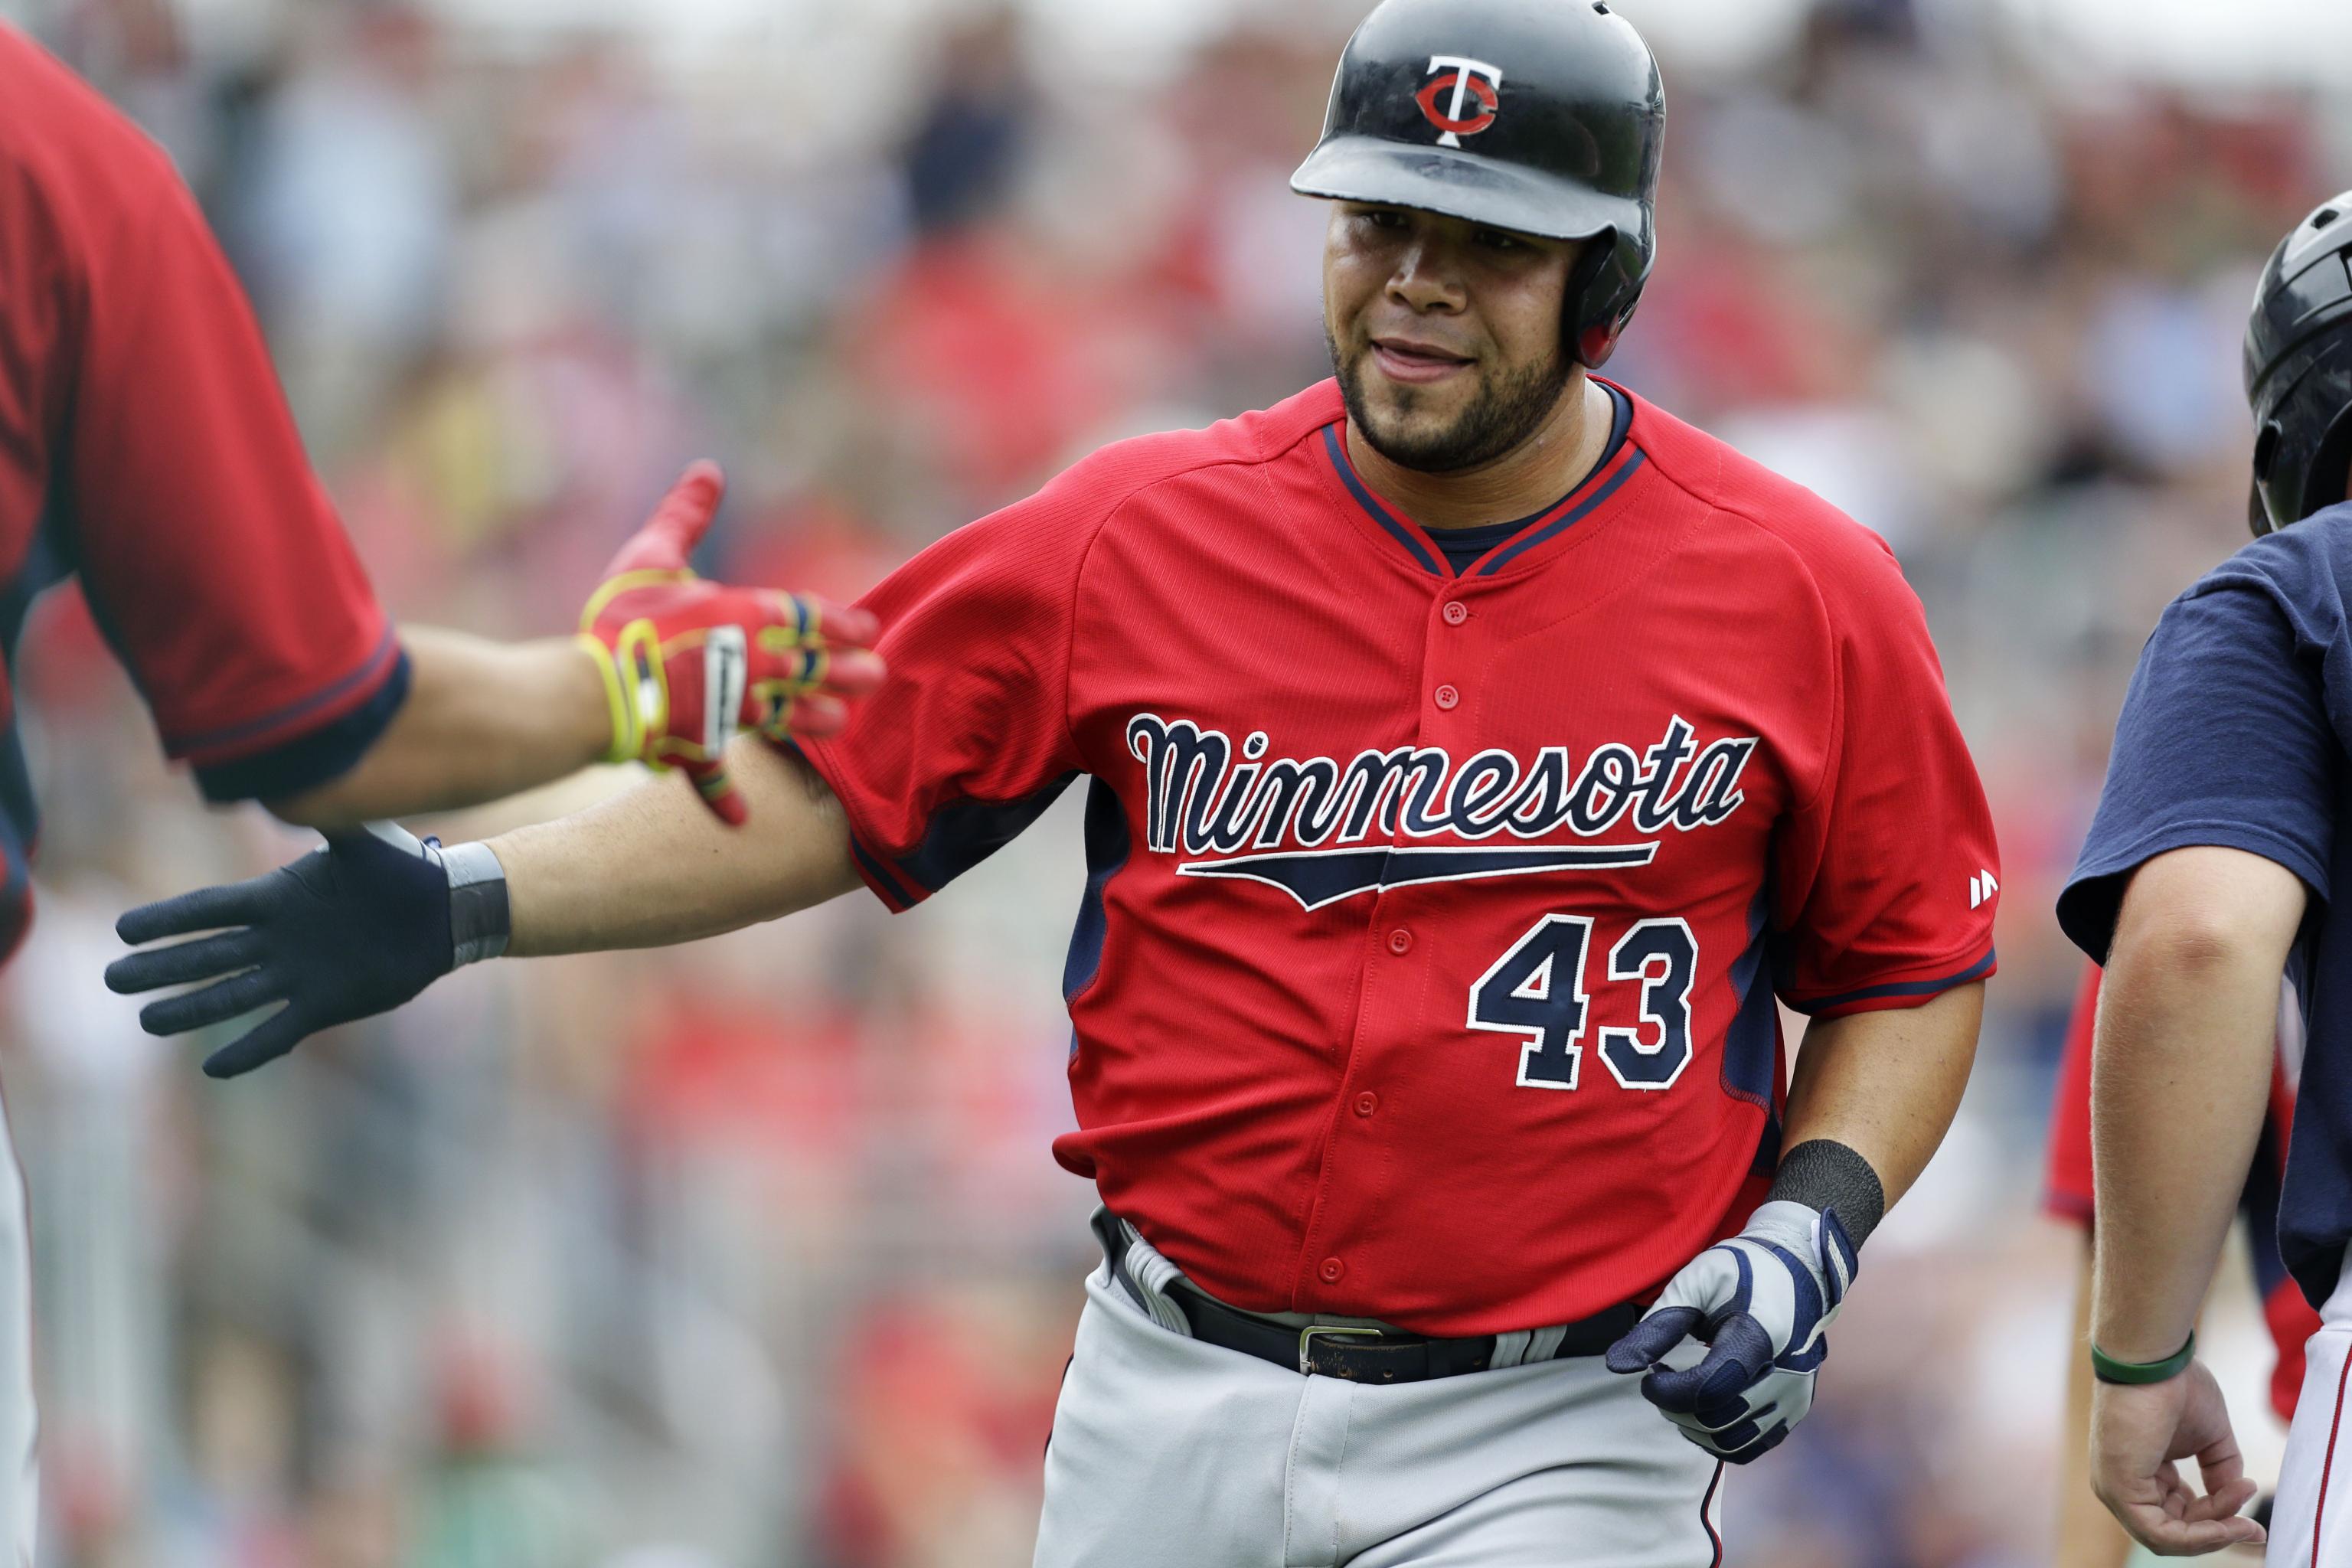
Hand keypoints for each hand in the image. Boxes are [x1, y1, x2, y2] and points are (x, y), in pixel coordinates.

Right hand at [104, 825, 461, 1077]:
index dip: (168, 919)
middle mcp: (278, 938)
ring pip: (231, 994)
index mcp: (278, 897)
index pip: (210, 909)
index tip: (123, 928)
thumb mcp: (363, 839)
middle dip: (161, 967)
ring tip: (147, 1022)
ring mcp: (298, 973)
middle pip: (207, 954)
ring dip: (190, 1008)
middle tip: (112, 979)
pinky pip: (278, 1032)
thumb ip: (328, 818)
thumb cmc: (403, 867)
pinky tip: (213, 1068)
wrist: (445, 910)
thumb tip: (299, 785)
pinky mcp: (325, 1003)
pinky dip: (248, 1050)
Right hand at [581, 461, 884, 824]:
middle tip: (879, 676)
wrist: (597, 689)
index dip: (840, 623)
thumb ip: (685, 515)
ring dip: (814, 719)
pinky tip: (745, 818)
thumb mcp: (654, 556)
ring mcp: (730, 710)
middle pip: (811, 667)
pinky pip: (712, 774)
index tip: (868, 630)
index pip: (807, 617)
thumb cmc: (624, 618)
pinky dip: (725, 796)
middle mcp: (751, 666)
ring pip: (785, 717)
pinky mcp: (698, 745)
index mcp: (744, 617)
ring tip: (840, 723)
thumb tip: (708, 469)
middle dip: (846, 671)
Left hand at [1604, 1199, 1857, 1462]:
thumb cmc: (1741, 1270)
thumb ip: (1657, 1326)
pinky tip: (1702, 1406)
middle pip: (1717, 1421)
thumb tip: (1617, 1366)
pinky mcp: (1796, 1408)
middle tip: (1661, 1375)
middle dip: (1675, 1406)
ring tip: (1681, 1389)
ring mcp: (1795, 1396)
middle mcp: (1787, 1374)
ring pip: (1732, 1443)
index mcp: (1761, 1338)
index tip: (1649, 1372)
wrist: (1797, 1269)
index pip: (1708, 1389)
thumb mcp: (1694, 1283)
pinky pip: (1751, 1446)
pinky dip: (1718, 1437)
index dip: (1667, 1390)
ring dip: (1694, 1426)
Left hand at [2089, 1360, 2264, 1555]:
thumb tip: (2234, 1503)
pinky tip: (2228, 1523)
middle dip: (2220, 1530)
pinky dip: (2199, 1537)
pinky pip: (2161, 1534)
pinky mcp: (2118, 1489)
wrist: (2154, 1359)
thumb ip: (2221, 1473)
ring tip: (2244, 1520)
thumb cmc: (2176, 1386)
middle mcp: (2122, 1484)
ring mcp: (2115, 1488)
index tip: (2253, 1516)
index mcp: (2141, 1471)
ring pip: (2170, 1538)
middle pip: (2176, 1530)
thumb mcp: (2210, 1439)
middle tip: (2254, 1526)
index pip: (2178, 1514)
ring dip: (2215, 1535)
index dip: (2218, 1519)